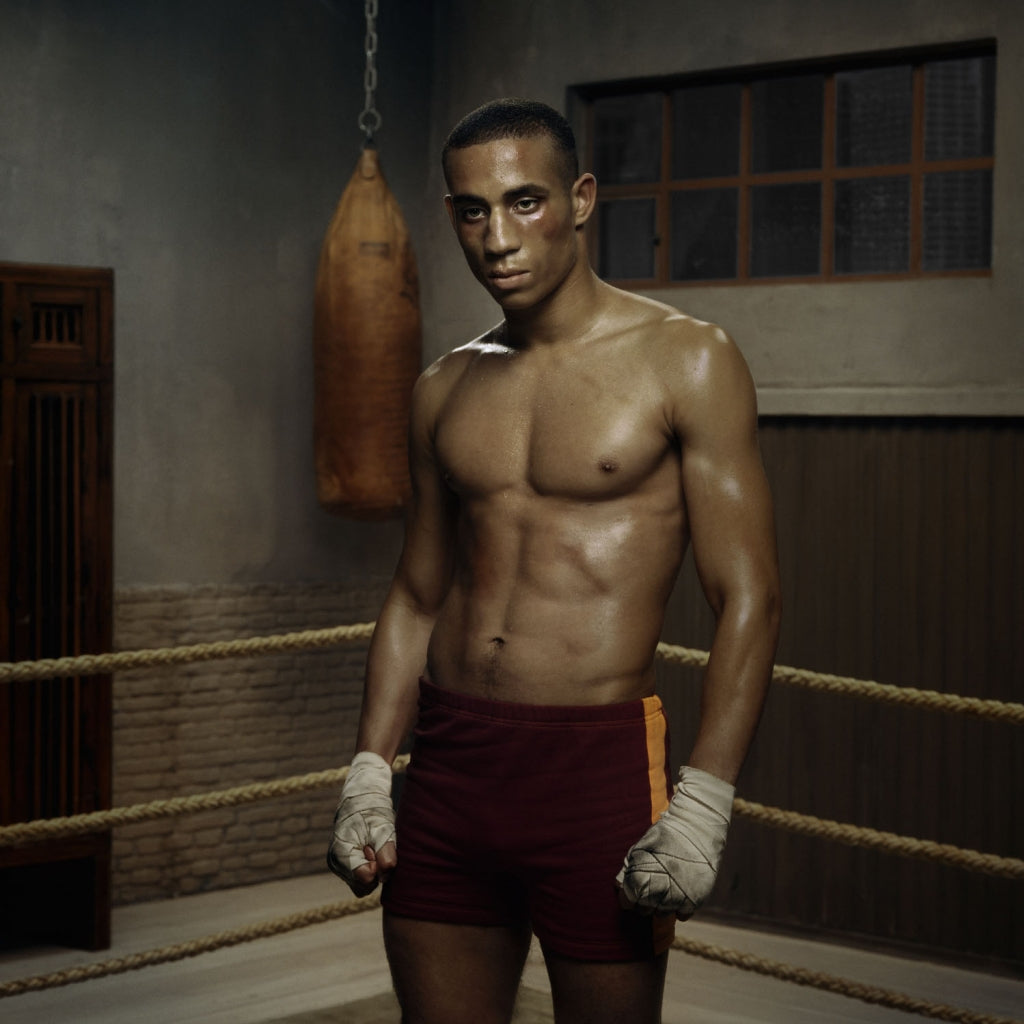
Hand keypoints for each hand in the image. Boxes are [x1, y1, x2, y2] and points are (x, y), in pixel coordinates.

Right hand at [326, 751, 396, 896]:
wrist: (361, 795)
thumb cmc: (372, 809)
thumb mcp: (383, 827)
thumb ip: (386, 851)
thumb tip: (386, 873)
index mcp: (341, 853)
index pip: (365, 880)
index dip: (378, 867)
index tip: (376, 848)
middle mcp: (336, 862)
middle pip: (364, 886)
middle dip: (376, 870)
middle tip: (376, 846)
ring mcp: (338, 865)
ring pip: (363, 884)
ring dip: (374, 869)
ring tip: (372, 846)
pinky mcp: (344, 864)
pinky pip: (361, 877)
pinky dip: (370, 866)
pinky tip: (370, 849)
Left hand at [616, 766, 733, 920]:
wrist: (696, 828)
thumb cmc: (664, 836)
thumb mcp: (640, 848)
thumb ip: (627, 870)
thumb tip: (619, 886)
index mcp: (639, 880)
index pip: (627, 902)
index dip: (628, 895)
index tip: (632, 889)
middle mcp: (656, 893)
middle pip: (643, 911)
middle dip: (643, 900)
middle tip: (649, 885)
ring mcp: (676, 899)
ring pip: (661, 914)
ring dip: (660, 904)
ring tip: (664, 887)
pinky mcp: (694, 901)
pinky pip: (681, 915)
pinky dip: (679, 907)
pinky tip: (679, 892)